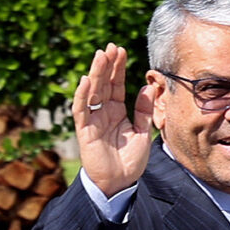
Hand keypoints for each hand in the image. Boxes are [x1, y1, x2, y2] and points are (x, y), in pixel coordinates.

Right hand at [71, 43, 154, 196]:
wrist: (120, 183)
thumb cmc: (131, 161)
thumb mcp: (143, 133)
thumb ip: (144, 111)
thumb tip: (148, 86)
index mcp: (117, 112)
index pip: (116, 85)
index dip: (118, 68)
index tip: (122, 50)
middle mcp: (104, 112)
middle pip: (104, 84)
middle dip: (107, 65)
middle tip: (111, 46)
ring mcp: (93, 120)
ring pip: (92, 92)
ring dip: (96, 74)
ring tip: (101, 55)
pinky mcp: (85, 131)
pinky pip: (81, 110)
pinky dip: (82, 96)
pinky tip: (85, 80)